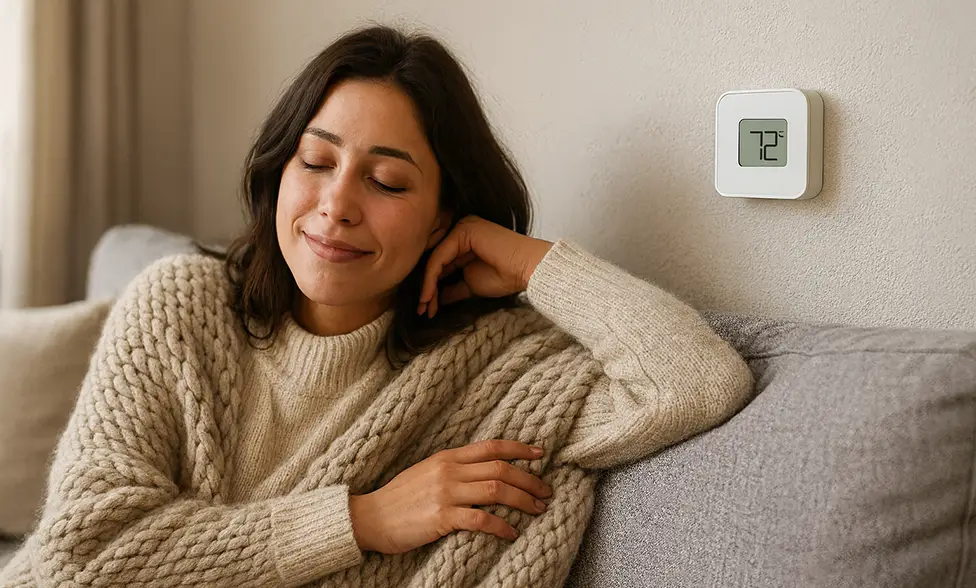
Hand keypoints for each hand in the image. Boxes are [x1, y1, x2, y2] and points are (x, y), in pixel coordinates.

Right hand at [348, 439, 552, 553]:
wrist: (371, 517)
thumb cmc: (400, 498)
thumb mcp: (427, 472)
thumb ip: (454, 468)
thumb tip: (485, 470)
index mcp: (448, 457)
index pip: (491, 447)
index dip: (520, 449)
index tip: (541, 454)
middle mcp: (449, 470)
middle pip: (501, 469)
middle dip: (529, 480)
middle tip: (546, 491)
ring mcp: (446, 493)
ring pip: (496, 490)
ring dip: (522, 500)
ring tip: (537, 510)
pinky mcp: (441, 517)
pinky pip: (480, 519)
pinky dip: (501, 526)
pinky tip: (511, 533)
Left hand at [418, 215, 552, 317]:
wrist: (526, 270)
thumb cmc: (505, 276)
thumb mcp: (471, 285)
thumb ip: (453, 288)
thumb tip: (437, 298)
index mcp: (465, 240)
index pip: (441, 263)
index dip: (431, 287)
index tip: (426, 309)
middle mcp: (461, 231)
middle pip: (436, 261)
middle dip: (427, 288)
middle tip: (422, 310)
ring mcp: (461, 228)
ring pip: (434, 260)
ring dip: (427, 286)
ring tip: (424, 307)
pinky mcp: (462, 232)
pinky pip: (439, 258)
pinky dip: (431, 279)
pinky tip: (428, 296)